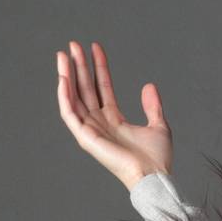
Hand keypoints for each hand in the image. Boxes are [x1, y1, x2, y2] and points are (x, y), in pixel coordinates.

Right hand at [55, 40, 173, 189]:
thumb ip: (152, 106)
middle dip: (79, 66)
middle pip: (85, 88)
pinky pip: (69, 113)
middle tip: (74, 44)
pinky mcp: (84, 137)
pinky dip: (64, 96)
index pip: (102, 87)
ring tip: (64, 55)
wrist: (154, 176)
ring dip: (67, 76)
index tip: (96, 47)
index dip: (99, 67)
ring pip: (73, 97)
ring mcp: (90, 129)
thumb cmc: (157, 158)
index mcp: (113, 119)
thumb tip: (149, 85)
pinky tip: (63, 78)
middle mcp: (98, 122)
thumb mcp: (159, 125)